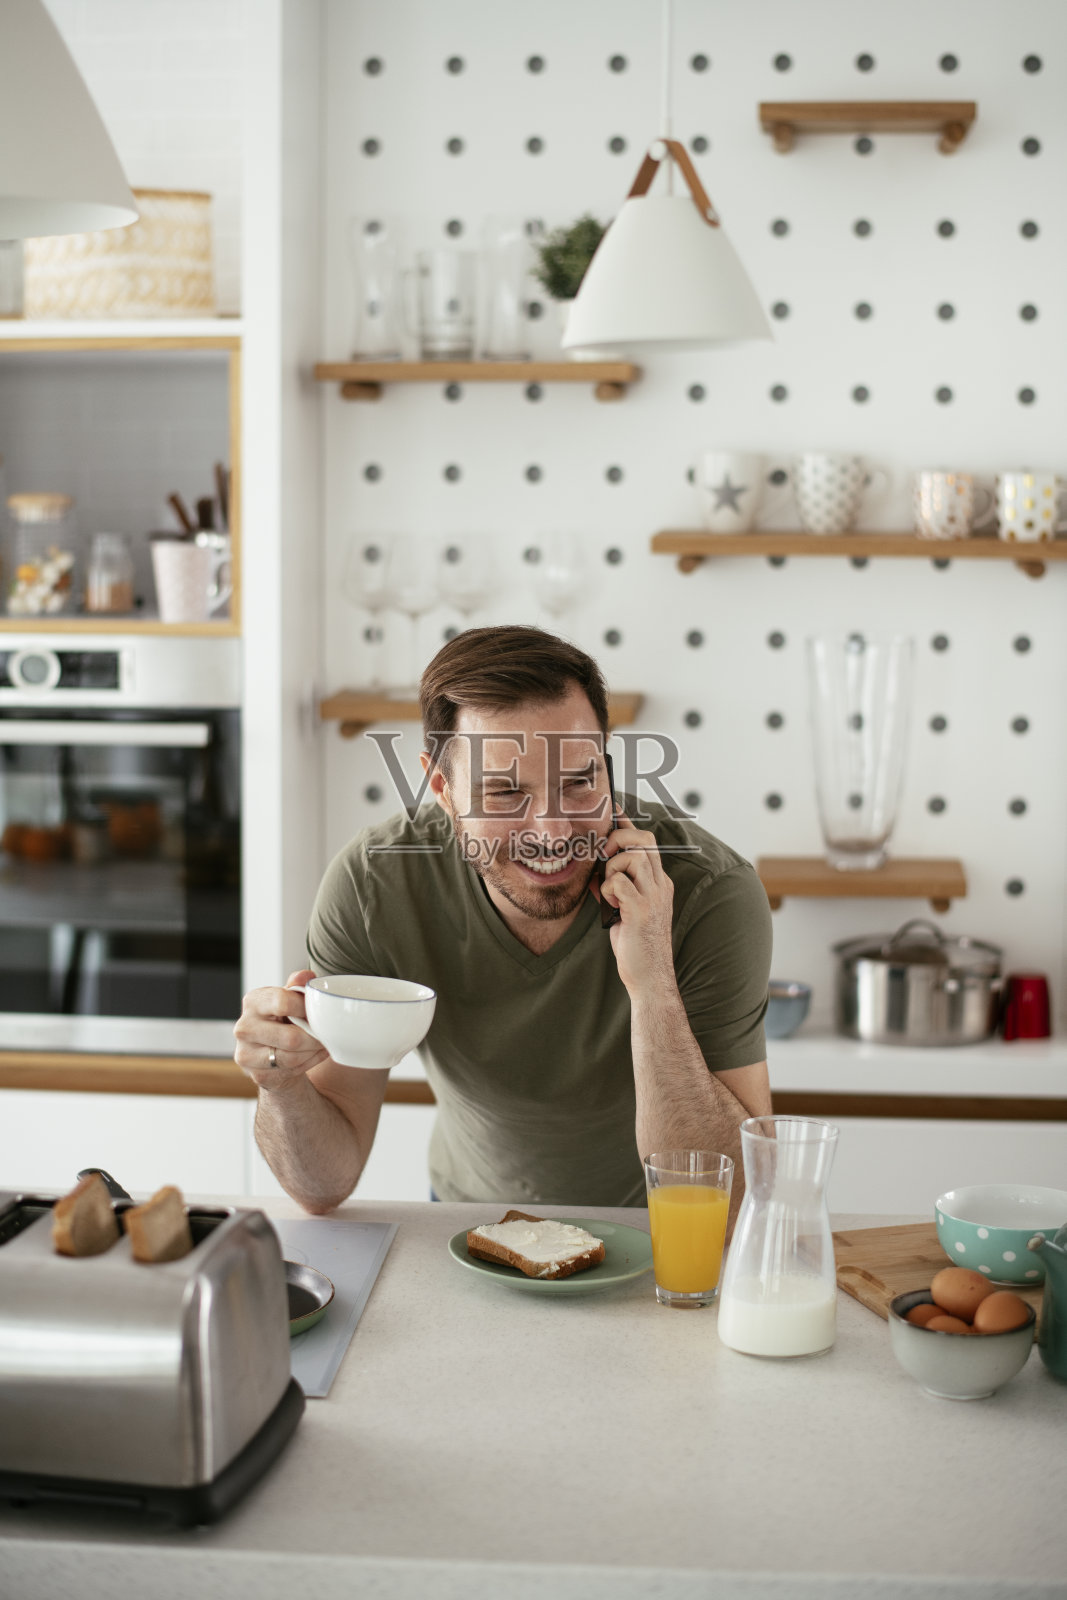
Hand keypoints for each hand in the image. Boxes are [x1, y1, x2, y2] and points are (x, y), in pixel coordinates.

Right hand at [233, 969, 331, 1091]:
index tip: (318, 1011)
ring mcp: (246, 1054)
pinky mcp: (256, 1075)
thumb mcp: (290, 998)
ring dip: (313, 1051)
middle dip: (315, 1037)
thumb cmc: (283, 1019)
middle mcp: (244, 1027)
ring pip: (293, 1057)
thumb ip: (298, 984)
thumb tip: (305, 976)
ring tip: (321, 1043)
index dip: (306, 1008)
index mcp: (253, 1002)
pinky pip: (291, 1071)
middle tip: (326, 1033)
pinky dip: (308, 1063)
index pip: (283, 1002)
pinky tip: (312, 1054)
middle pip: (291, 1037)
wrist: (271, 1051)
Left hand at [591, 811, 674, 994]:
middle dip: (618, 839)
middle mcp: (660, 885)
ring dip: (612, 869)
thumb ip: (613, 889)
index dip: (627, 823)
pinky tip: (611, 905)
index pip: (646, 842)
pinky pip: (619, 883)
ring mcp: (653, 897)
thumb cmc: (637, 946)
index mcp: (659, 883)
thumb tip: (594, 874)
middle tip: (603, 857)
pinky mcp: (641, 911)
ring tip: (610, 891)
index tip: (612, 809)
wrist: (650, 977)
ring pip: (631, 857)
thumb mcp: (625, 911)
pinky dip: (608, 890)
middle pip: (643, 839)